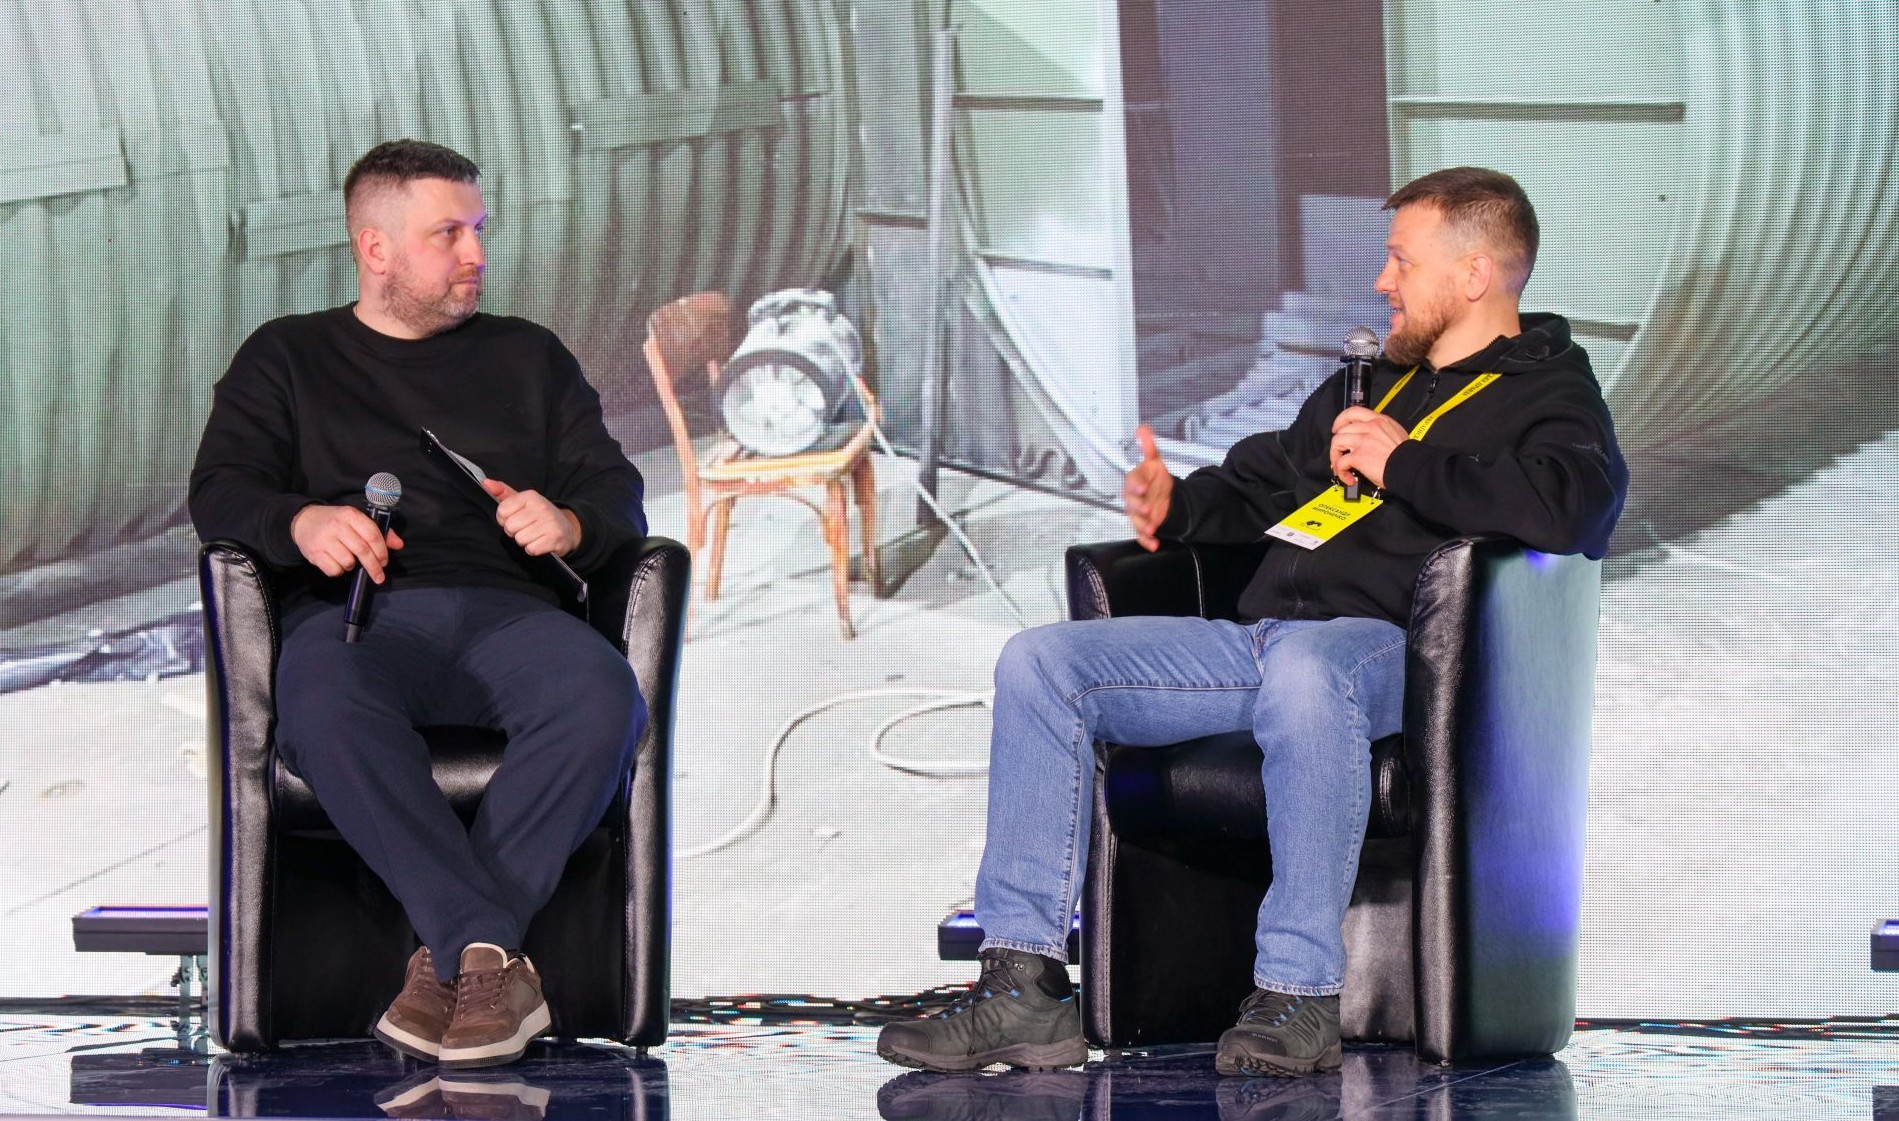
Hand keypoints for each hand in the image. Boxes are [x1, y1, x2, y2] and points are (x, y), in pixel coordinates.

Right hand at [290, 504, 404, 580]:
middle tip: (379, 575)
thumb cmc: (336, 522)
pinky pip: (334, 570)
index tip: (384, 561)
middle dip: (374, 566)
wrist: (304, 521)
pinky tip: (336, 561)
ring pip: (348, 562)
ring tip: (349, 559)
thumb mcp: (356, 520)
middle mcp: (337, 526)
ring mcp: (324, 540)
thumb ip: (378, 531)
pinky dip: (339, 570)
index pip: (372, 535)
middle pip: (363, 551)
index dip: (382, 551)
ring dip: (353, 566)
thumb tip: (398, 544)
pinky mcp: (314, 553)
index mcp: (350, 515)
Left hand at [482, 477, 581, 556]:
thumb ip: (502, 492)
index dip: (504, 519)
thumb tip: (485, 483)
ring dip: (525, 541)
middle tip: (526, 529)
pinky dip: (534, 549)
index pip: (502, 511)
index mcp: (530, 496)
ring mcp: (550, 523)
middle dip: (515, 532)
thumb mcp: (523, 501)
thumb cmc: (539, 515)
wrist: (567, 528)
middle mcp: (541, 507)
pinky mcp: (555, 539)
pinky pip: (531, 549)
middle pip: (510, 527)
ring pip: (520, 539)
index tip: (515, 519)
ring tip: (534, 535)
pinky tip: (540, 543)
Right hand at [1123, 425, 1174, 551]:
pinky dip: (1147, 541)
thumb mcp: (1154, 462)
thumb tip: (1142, 429)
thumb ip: (1148, 447)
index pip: (1133, 482)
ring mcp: (1138, 514)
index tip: (1143, 487)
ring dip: (1143, 525)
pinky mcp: (1144, 526)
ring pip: (1136, 521)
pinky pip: (1142, 535)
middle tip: (1147, 509)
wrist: (1162, 497)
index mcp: (1135, 482)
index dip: (1137, 485)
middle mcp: (1134, 499)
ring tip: (1152, 528)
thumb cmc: (1154, 480)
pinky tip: (1154, 544)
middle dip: (1139, 507)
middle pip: (1132, 504)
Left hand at [1330, 407, 1409, 490]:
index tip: (1338, 428)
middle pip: (1341, 429)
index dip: (1340, 420)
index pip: (1353, 411)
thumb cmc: (1406, 455)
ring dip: (1335, 457)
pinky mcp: (1359, 456)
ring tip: (1342, 467)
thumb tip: (1371, 438)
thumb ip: (1381, 431)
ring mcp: (1363, 441)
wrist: (1411, 467)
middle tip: (1339, 453)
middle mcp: (1370, 427)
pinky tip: (1349, 478)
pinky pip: (1340, 462)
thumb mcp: (1396, 433)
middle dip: (1337, 443)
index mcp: (1379, 420)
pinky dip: (1341, 472)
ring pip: (1336, 443)